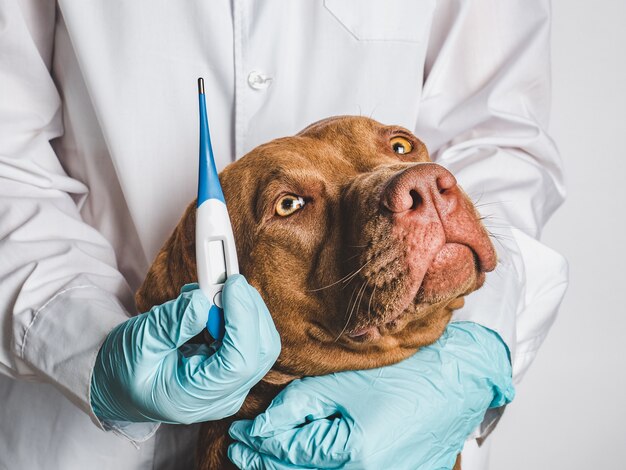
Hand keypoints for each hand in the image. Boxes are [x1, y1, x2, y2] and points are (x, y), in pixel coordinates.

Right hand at [90, 274, 279, 423]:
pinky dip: (237, 311)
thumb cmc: (124, 368)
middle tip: (225, 280)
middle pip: (261, 349)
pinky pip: (251, 335)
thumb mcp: (137, 344)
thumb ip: (169, 325)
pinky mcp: (233, 366)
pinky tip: (212, 301)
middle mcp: (223, 394)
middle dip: (248, 308)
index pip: (240, 362)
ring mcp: (232, 382)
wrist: (120, 383)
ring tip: (212, 289)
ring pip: (261, 340)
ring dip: (244, 307)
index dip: (243, 319)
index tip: (232, 285)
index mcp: (196, 397)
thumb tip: (202, 302)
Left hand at [228, 322, 513, 468]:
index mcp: (356, 455)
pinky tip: (303, 455)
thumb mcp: (343, 382)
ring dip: (291, 466)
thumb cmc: (408, 375)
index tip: (239, 435)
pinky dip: (320, 467)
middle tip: (241, 449)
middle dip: (266, 462)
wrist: (456, 380)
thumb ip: (297, 404)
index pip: (289, 453)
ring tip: (265, 454)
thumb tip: (264, 425)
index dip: (258, 443)